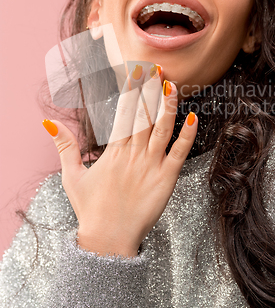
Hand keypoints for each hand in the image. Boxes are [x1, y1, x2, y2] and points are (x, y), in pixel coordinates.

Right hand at [42, 63, 197, 256]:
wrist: (108, 239)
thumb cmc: (90, 209)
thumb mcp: (72, 175)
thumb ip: (64, 147)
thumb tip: (49, 123)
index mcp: (113, 150)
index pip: (124, 111)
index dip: (132, 89)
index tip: (137, 72)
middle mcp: (133, 153)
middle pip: (144, 113)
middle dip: (151, 89)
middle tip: (158, 68)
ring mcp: (151, 164)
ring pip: (162, 127)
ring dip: (168, 105)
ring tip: (173, 85)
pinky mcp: (167, 178)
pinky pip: (180, 152)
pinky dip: (187, 135)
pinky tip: (193, 118)